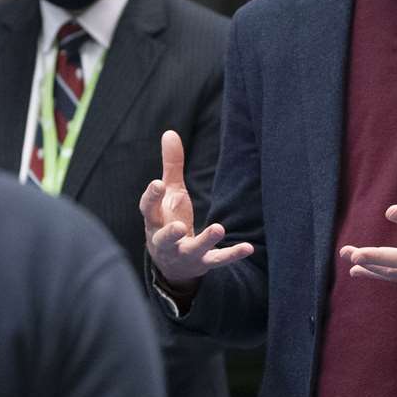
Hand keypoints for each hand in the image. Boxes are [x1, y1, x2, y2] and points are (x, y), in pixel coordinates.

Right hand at [140, 129, 252, 288]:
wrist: (172, 264)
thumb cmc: (169, 220)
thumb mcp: (170, 193)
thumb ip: (171, 166)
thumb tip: (170, 132)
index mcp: (155, 220)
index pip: (149, 209)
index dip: (152, 196)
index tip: (157, 183)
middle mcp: (166, 240)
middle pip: (164, 237)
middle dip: (171, 233)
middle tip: (179, 225)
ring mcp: (184, 254)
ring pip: (193, 250)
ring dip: (205, 240)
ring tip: (218, 228)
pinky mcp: (203, 263)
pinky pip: (217, 260)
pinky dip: (232, 255)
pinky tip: (248, 247)